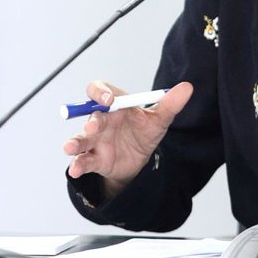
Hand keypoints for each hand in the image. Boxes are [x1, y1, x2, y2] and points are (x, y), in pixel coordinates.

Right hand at [63, 81, 192, 198]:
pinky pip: (83, 160)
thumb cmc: (144, 132)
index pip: (100, 91)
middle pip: (90, 115)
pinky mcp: (95, 159)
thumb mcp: (159, 120)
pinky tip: (76, 169)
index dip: (100, 92)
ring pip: (81, 138)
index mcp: (115, 106)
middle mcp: (102, 120)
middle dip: (91, 120)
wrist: (141, 160)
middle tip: (94, 125)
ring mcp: (95, 140)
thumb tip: (187, 88)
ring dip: (75, 142)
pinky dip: (78, 164)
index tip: (108, 99)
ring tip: (70, 147)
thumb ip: (170, 104)